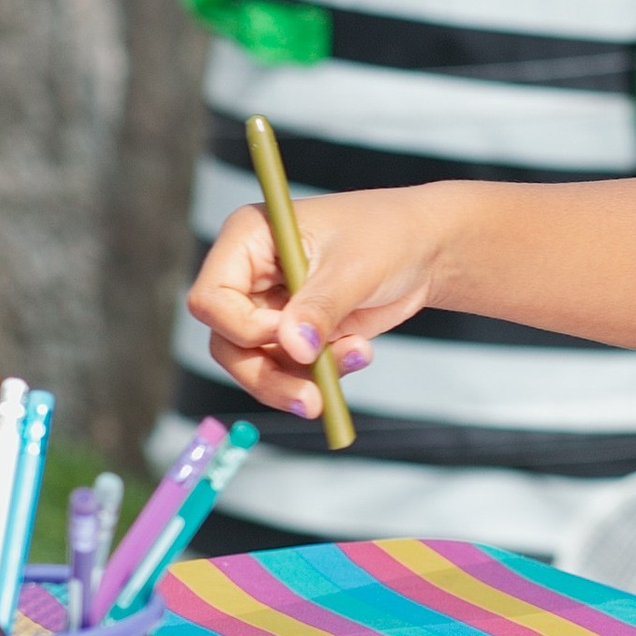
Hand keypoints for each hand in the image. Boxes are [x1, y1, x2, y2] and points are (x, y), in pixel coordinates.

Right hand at [187, 194, 443, 422]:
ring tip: (357, 357)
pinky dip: (324, 374)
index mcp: (248, 240)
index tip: (287, 335)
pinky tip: (360, 352)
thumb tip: (292, 348)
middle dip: (268, 375)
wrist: (424, 250)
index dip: (241, 328)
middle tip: (311, 400)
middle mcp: (249, 276)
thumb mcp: (352, 268)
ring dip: (302, 378)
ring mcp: (271, 308)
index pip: (211, 299)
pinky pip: (293, 371)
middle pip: (228, 343)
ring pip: (258, 365)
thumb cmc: (386, 235)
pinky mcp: (295, 335)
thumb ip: (319, 308)